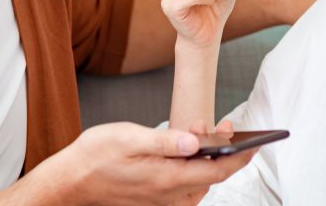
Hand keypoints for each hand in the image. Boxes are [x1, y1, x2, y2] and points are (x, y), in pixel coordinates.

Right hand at [0, 122, 255, 205]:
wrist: (69, 182)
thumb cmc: (95, 156)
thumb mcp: (130, 138)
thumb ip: (165, 141)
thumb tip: (197, 140)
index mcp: (166, 179)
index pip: (217, 170)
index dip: (240, 156)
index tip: (256, 142)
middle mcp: (168, 195)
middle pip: (212, 177)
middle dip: (227, 153)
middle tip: (227, 126)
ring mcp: (161, 200)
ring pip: (200, 184)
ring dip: (210, 160)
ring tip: (207, 133)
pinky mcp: (154, 199)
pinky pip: (185, 189)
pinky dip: (194, 170)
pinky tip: (188, 153)